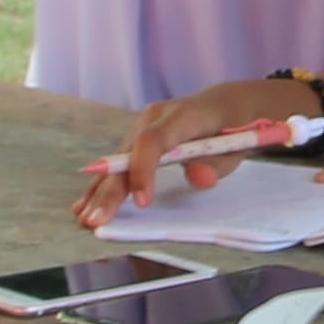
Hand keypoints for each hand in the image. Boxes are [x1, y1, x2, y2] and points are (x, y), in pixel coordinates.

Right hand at [80, 76, 307, 226]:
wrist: (228, 103)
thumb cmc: (236, 126)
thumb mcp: (240, 144)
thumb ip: (219, 162)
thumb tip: (197, 178)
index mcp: (183, 115)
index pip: (153, 141)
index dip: (144, 171)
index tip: (142, 202)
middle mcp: (155, 117)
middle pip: (127, 154)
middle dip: (110, 189)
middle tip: (96, 220)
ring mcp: (143, 125)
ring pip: (117, 159)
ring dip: (100, 189)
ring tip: (83, 217)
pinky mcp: (138, 137)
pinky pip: (119, 161)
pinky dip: (103, 183)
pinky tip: (84, 202)